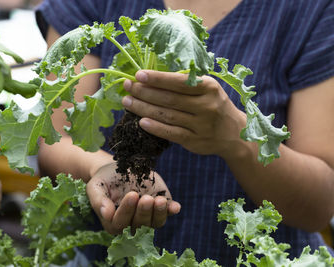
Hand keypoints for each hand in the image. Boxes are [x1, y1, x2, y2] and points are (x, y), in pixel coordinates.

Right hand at [86, 162, 180, 234]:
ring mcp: (148, 216)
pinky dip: (171, 210)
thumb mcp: (95, 187)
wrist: (118, 169)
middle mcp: (131, 223)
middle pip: (139, 225)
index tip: (132, 195)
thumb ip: (98, 201)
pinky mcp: (159, 207)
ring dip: (159, 213)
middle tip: (145, 198)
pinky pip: (167, 213)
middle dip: (143, 212)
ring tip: (160, 200)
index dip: (126, 211)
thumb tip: (106, 214)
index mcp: (113, 222)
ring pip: (155, 223)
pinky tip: (175, 206)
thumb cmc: (104, 180)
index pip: (120, 224)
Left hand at [122, 70, 246, 158]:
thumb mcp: (209, 89)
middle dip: (145, 92)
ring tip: (127, 101)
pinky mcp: (195, 141)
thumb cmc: (215, 105)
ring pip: (167, 115)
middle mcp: (206, 106)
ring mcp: (201, 125)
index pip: (179, 82)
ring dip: (144, 108)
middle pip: (169, 99)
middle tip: (127, 86)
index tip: (138, 74)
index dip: (158, 78)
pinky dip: (156, 128)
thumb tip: (154, 76)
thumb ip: (187, 83)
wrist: (235, 134)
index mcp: (209, 88)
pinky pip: (171, 133)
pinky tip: (141, 122)